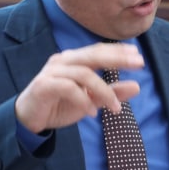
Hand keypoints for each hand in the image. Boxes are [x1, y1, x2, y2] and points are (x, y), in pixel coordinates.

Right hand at [15, 43, 143, 133]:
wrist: (29, 119)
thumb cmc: (60, 105)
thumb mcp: (90, 100)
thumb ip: (111, 93)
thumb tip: (137, 86)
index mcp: (74, 60)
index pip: (99, 51)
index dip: (119, 52)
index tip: (139, 57)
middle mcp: (63, 61)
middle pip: (93, 54)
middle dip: (117, 58)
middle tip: (139, 64)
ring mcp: (52, 72)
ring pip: (84, 73)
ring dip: (103, 91)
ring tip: (115, 108)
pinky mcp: (44, 85)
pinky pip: (68, 88)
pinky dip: (83, 99)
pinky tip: (92, 112)